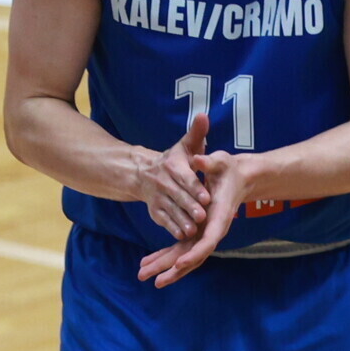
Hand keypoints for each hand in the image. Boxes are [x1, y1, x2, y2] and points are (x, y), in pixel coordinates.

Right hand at [126, 114, 212, 236]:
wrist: (143, 174)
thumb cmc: (173, 160)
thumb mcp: (185, 145)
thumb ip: (197, 133)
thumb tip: (203, 115)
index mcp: (172, 165)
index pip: (185, 177)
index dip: (195, 187)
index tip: (207, 196)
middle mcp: (163, 182)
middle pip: (178, 196)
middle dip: (190, 207)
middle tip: (203, 216)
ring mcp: (157, 198)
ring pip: (171, 210)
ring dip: (181, 221)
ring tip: (193, 229)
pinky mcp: (155, 211)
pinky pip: (163, 220)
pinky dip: (172, 228)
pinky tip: (183, 235)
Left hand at [137, 151, 248, 286]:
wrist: (238, 177)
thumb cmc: (228, 169)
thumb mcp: (220, 162)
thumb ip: (209, 163)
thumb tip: (197, 160)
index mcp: (219, 217)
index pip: (208, 241)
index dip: (194, 253)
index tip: (180, 263)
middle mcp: (212, 231)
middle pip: (193, 256)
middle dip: (174, 269)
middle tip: (154, 281)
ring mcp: (204, 234)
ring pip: (184, 257)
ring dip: (165, 267)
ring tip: (143, 274)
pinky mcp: (197, 234)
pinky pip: (180, 249)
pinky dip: (165, 257)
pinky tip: (148, 264)